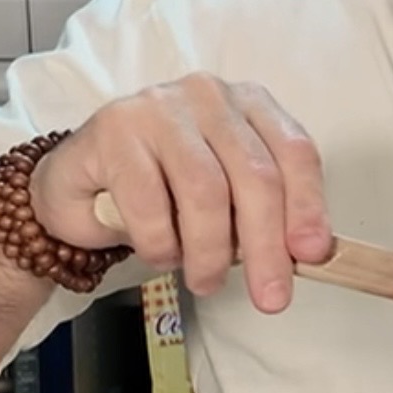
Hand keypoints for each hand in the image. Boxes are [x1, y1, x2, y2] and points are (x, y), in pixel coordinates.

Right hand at [29, 74, 332, 312]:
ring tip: (205, 280)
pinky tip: (162, 255)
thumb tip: (303, 254)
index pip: (295, 151)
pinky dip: (160, 243)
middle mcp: (210, 96)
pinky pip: (149, 202)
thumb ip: (263, 212)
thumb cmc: (163, 188)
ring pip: (206, 191)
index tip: (312, 254)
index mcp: (249, 104)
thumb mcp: (225, 195)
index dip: (308, 205)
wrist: (80, 181)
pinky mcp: (115, 130)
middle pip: (256, 175)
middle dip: (266, 245)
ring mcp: (161, 107)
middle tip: (270, 295)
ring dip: (210, 251)